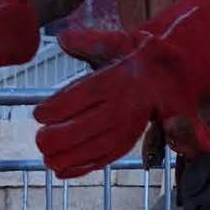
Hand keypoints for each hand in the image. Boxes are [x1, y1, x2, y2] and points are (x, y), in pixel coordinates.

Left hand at [33, 0, 209, 180]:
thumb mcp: (117, 41)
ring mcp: (129, 126)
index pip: (85, 94)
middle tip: (40, 138)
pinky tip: (61, 171)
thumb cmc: (136, 56)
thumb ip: (89, 41)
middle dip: (62, 137)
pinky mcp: (128, 140)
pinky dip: (84, 168)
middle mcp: (126, 104)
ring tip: (47, 160)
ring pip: (99, 146)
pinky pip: (107, 157)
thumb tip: (63, 38)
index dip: (59, 107)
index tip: (38, 113)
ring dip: (71, 157)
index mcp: (120, 77)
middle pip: (91, 125)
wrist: (171, 73)